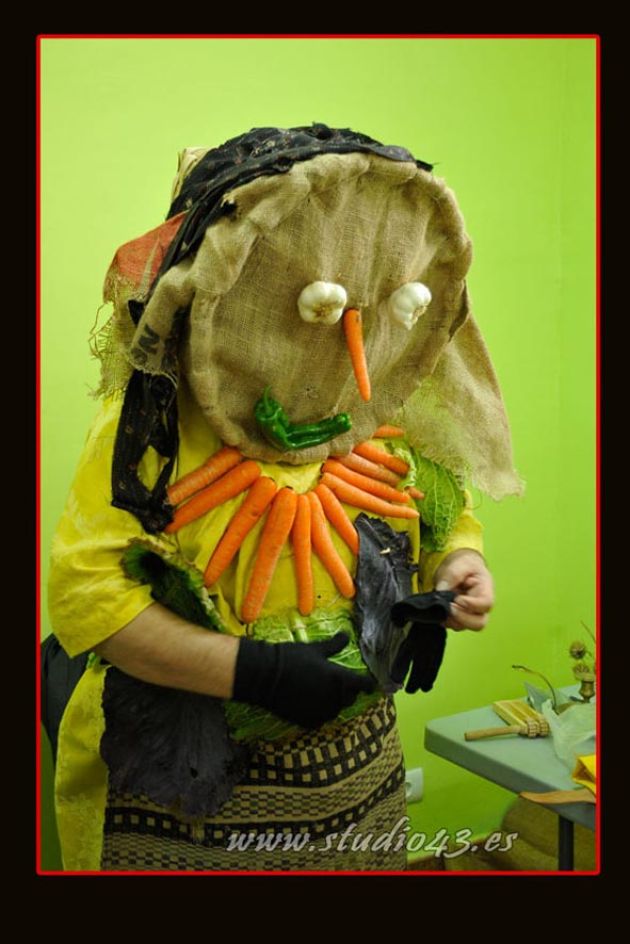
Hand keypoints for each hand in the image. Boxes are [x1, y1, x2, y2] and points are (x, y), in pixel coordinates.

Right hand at [232, 631, 375, 728]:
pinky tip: (311, 702)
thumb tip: (347, 636)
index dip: (367, 683)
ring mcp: (322, 712)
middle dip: (348, 691)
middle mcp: (334, 698)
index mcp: (340, 679)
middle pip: (350, 697)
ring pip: (336, 709)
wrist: (265, 676)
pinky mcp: (309, 721)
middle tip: (337, 682)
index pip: (364, 684)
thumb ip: (334, 645)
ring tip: (322, 691)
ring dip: (334, 702)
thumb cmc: (291, 658)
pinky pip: (322, 718)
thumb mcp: (315, 649)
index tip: (369, 684)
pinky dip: (320, 712)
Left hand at [434, 549, 493, 630]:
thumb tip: (441, 589)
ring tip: (441, 604)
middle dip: (462, 618)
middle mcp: (480, 608)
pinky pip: (452, 625)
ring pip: (463, 626)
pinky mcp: (458, 619)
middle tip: (449, 607)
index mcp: (486, 591)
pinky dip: (443, 619)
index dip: (472, 604)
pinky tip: (438, 608)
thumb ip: (453, 575)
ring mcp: (470, 615)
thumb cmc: (465, 567)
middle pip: (479, 623)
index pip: (486, 604)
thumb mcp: (461, 564)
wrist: (460, 570)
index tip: (458, 599)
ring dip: (450, 619)